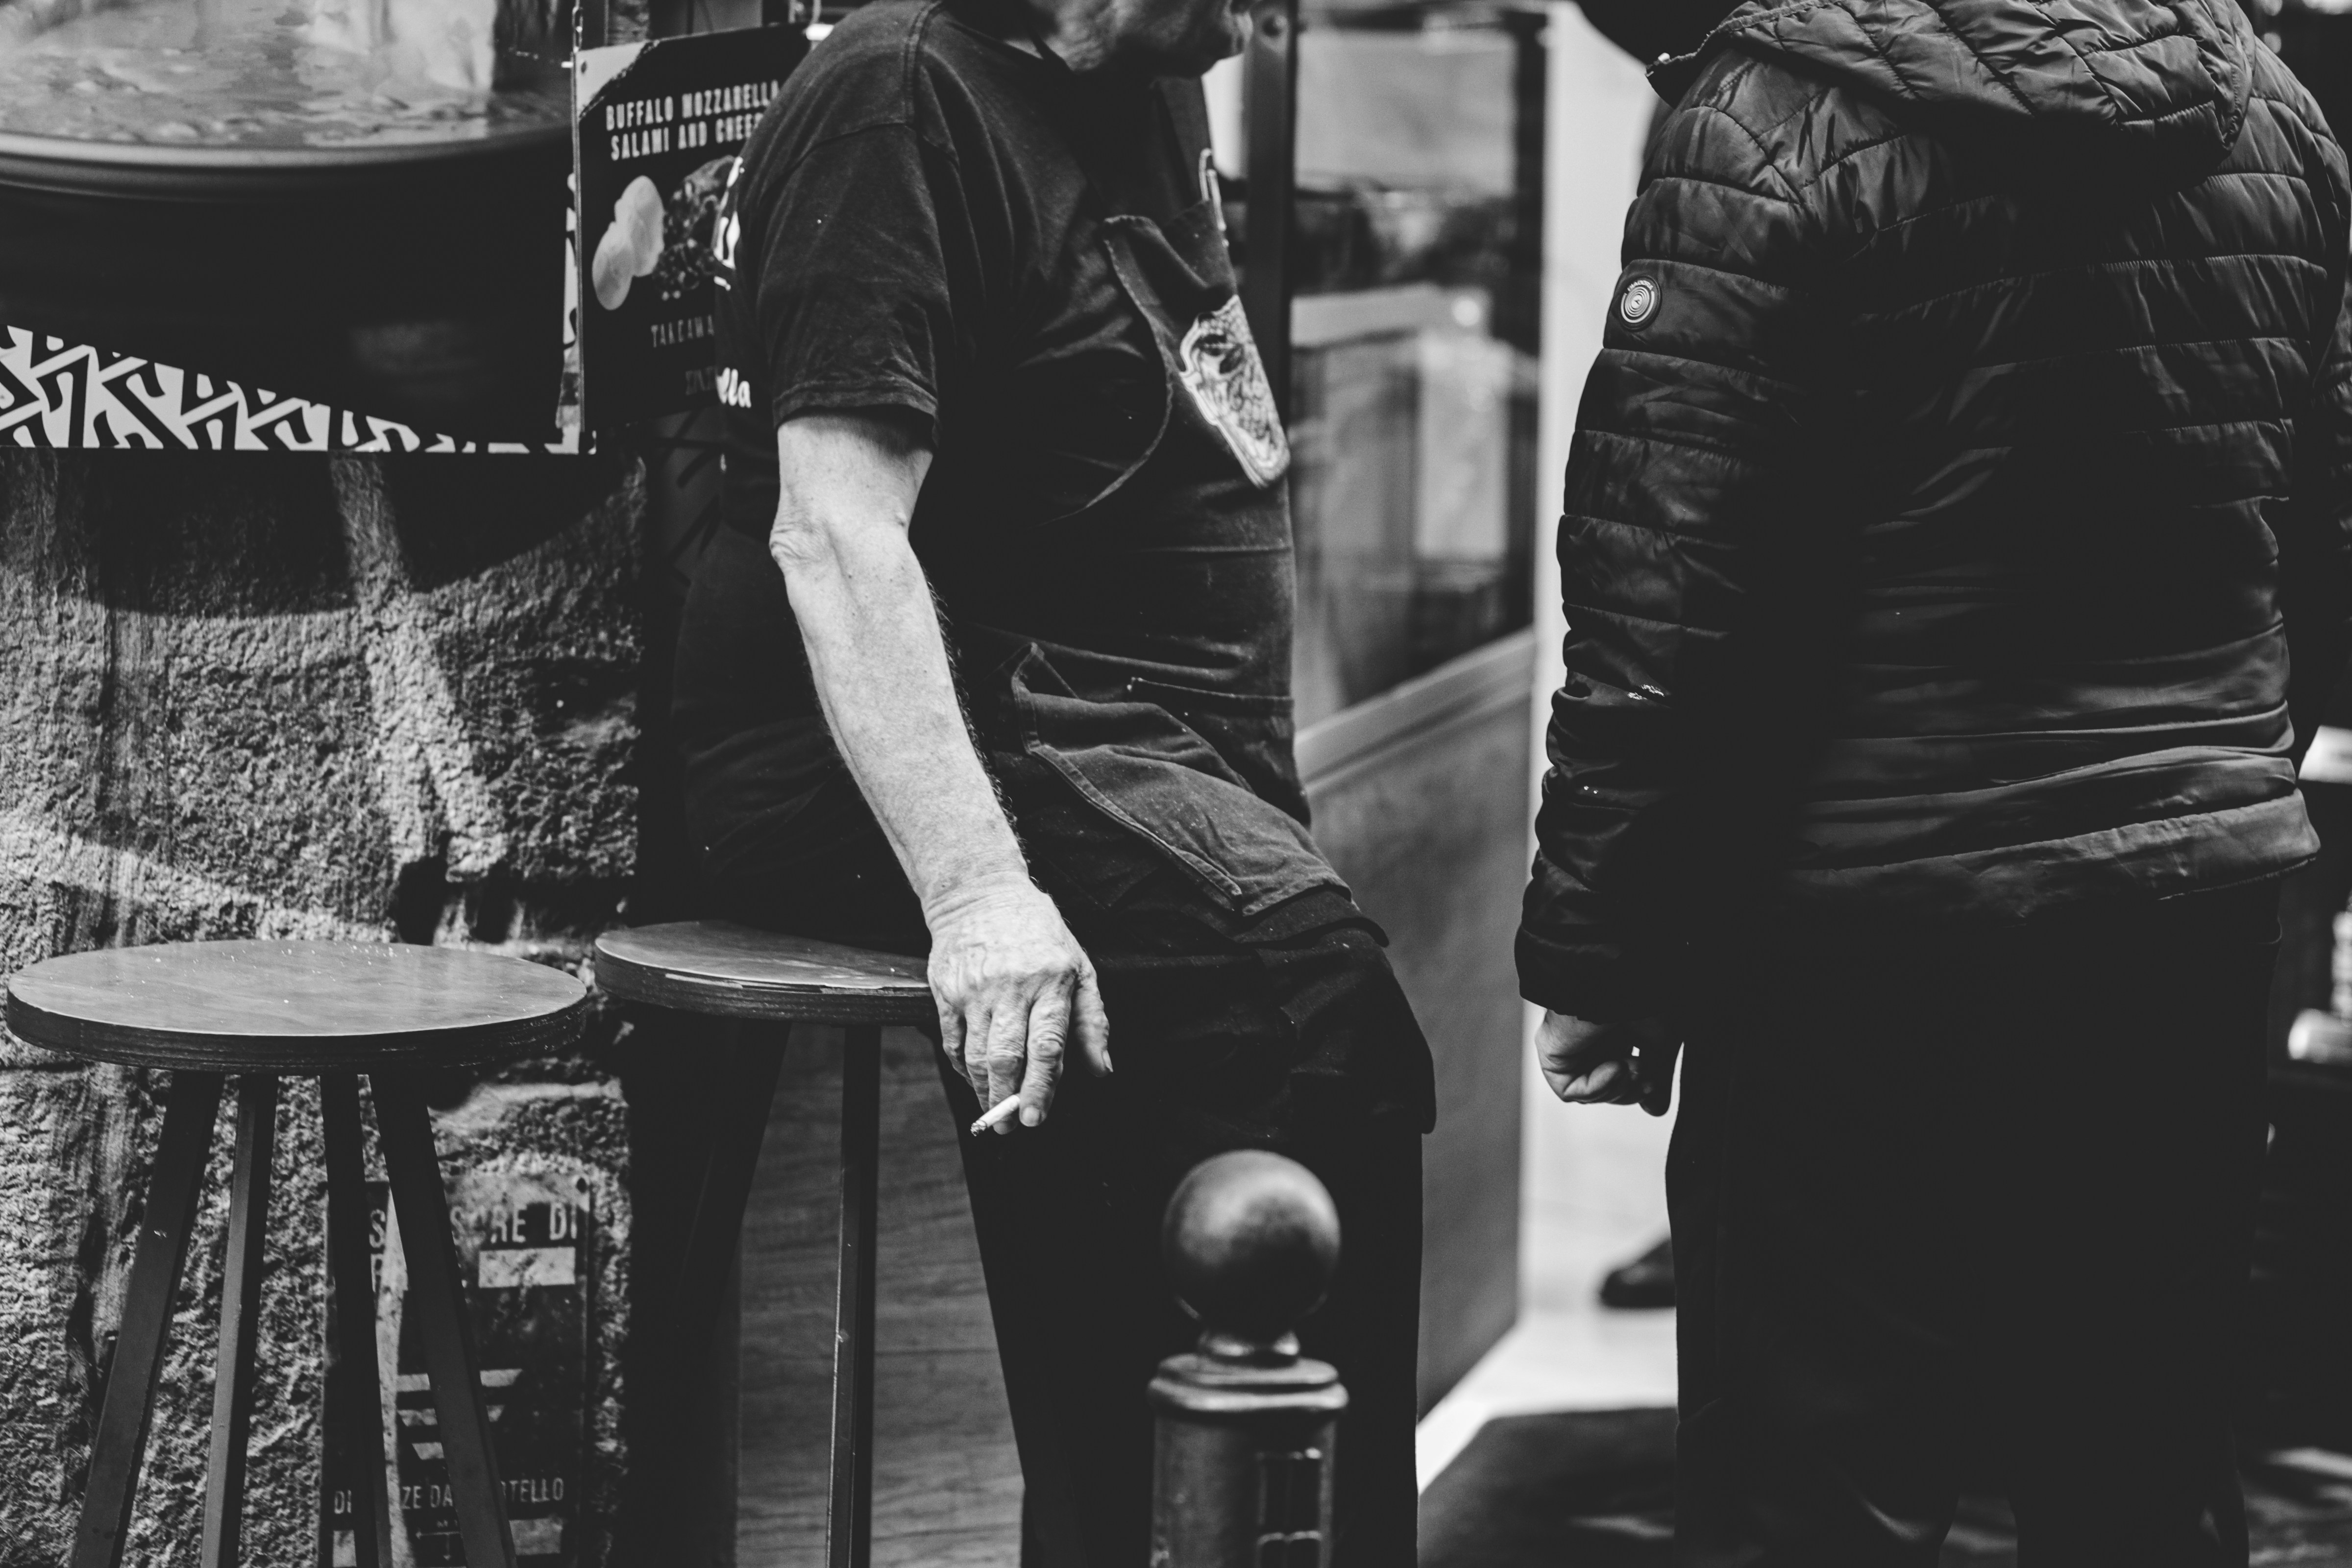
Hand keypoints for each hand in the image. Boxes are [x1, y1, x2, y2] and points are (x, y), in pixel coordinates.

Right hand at [927, 883, 1111, 1131]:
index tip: (1036, 1119)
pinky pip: (952, 1042)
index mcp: (1051, 981)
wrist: (980, 893)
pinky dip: (962, 1068)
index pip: (1046, 1045)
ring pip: (976, 1055)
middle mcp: (1011, 987)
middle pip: (1006, 1057)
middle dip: (1008, 1100)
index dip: (1041, 1087)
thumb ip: (1091, 1021)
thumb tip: (1102, 1069)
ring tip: (993, 1111)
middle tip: (1011, 1128)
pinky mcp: (946, 991)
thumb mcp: (1078, 967)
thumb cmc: (1039, 934)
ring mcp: (974, 990)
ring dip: (983, 1091)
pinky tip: (974, 1080)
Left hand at [1538, 1009, 1677, 1114]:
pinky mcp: (1552, 1050)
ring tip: (1630, 1065)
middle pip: (1606, 1087)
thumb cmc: (1647, 998)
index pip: (1623, 1076)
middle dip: (1630, 1089)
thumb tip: (1653, 1110)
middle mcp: (1589, 1036)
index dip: (1639, 1087)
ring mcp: (1570, 1043)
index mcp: (1613, 1030)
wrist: (1627, 979)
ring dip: (1616, 1087)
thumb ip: (1658, 1076)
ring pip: (1589, 1091)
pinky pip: (1569, 1090)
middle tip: (1645, 1078)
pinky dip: (1595, 1087)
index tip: (1655, 1082)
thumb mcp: (1662, 1043)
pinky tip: (1614, 1067)